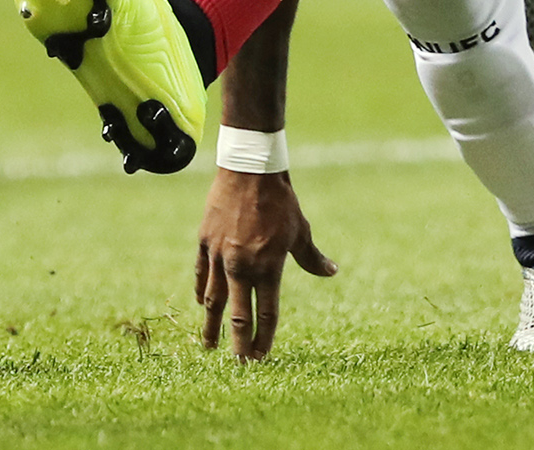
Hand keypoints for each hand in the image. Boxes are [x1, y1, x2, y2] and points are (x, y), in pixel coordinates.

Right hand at [195, 168, 335, 360]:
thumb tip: (332, 272)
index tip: (261, 357)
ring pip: (214, 300)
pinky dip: (201, 290)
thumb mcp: (300, 230)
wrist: (250, 168)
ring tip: (209, 346)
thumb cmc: (281, 200)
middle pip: (239, 315)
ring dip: (212, 325)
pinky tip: (201, 303)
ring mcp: (221, 255)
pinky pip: (202, 274)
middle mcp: (243, 266)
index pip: (267, 313)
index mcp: (269, 266)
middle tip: (238, 365)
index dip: (265, 337)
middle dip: (238, 343)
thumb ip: (312, 258)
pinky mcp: (205, 242)